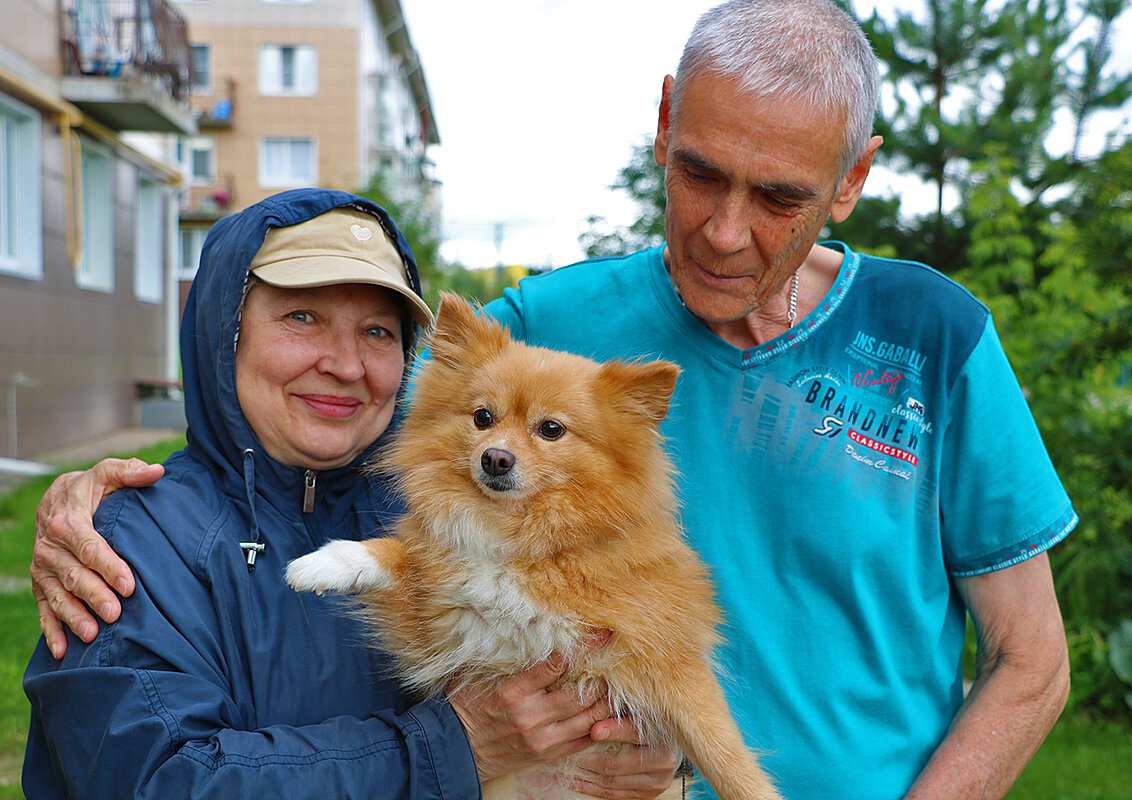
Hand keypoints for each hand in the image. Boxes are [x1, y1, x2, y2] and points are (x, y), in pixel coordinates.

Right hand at [30, 458, 163, 658]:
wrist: (56, 499)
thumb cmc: (91, 489)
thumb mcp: (108, 473)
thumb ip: (130, 472)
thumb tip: (156, 471)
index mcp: (68, 520)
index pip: (90, 546)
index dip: (109, 566)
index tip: (130, 584)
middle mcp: (50, 546)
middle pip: (75, 575)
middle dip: (95, 596)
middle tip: (116, 614)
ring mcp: (43, 568)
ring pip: (59, 596)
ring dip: (74, 617)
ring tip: (93, 635)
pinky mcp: (41, 584)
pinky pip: (44, 609)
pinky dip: (51, 630)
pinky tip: (63, 651)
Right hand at [448, 631, 613, 781]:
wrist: (455, 749)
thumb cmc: (466, 704)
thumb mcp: (480, 673)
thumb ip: (509, 656)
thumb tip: (532, 627)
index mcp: (513, 690)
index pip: (559, 663)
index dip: (585, 647)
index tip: (603, 634)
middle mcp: (530, 716)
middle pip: (582, 693)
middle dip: (604, 676)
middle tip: (617, 660)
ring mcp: (541, 739)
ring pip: (588, 718)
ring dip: (606, 701)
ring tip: (616, 684)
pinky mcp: (546, 755)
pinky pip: (582, 740)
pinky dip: (598, 725)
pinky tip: (605, 712)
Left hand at [574, 718, 680, 799]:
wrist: (664, 744)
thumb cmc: (643, 721)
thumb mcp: (635, 711)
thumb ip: (618, 709)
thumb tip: (593, 710)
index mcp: (662, 733)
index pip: (634, 732)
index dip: (613, 730)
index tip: (593, 730)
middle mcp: (665, 760)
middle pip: (619, 763)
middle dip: (588, 759)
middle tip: (566, 754)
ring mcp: (658, 781)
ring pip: (613, 782)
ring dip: (585, 776)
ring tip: (564, 769)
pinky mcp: (649, 795)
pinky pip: (614, 795)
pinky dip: (591, 788)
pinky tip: (575, 781)